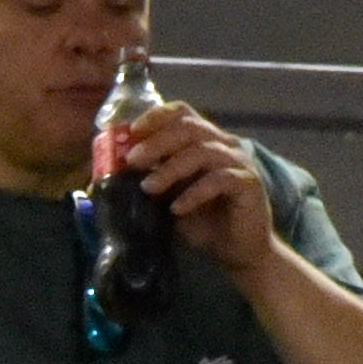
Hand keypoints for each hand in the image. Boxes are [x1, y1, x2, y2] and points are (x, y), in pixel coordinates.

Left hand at [120, 102, 273, 275]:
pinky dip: (194, 193)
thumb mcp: (167, 198)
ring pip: (203, 151)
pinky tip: (177, 208)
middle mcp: (224, 144)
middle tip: (133, 160)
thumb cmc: (200, 221)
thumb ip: (149, 178)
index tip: (130, 131)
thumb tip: (113, 168)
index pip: (181, 112)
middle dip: (157, 142)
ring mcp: (239, 162)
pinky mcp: (249, 183)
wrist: (236, 251)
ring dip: (171, 168)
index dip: (156, 116)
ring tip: (148, 188)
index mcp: (204, 140)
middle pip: (189, 127)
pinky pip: (219, 179)